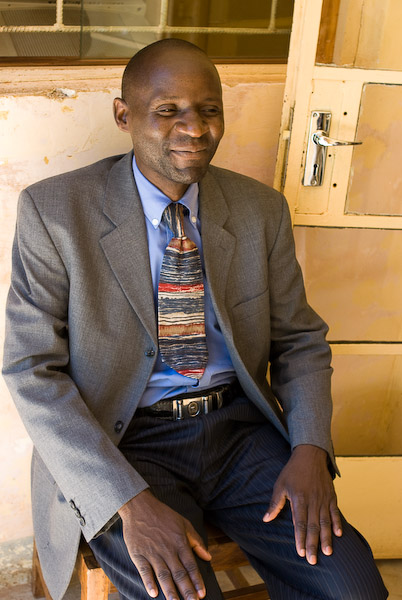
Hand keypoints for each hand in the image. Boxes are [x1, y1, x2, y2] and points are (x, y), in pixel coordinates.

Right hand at [118, 489, 210, 599]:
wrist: (140, 506)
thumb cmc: (164, 515)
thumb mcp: (184, 524)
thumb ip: (196, 541)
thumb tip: (208, 557)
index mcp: (180, 542)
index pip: (191, 566)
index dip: (197, 581)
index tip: (202, 595)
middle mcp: (168, 550)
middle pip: (179, 574)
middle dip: (187, 591)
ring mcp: (153, 553)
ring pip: (164, 575)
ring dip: (171, 591)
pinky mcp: (139, 554)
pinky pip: (145, 571)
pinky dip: (149, 582)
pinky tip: (153, 594)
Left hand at [263, 444, 341, 564]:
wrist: (310, 455)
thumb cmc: (293, 471)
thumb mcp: (280, 485)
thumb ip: (275, 503)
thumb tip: (266, 519)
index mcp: (299, 498)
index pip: (299, 522)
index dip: (300, 538)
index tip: (300, 552)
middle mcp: (313, 500)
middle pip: (313, 526)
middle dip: (313, 544)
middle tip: (313, 560)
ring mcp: (324, 499)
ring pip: (326, 522)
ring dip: (327, 538)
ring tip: (328, 552)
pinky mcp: (331, 496)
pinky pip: (335, 512)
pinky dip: (337, 523)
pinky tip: (339, 534)